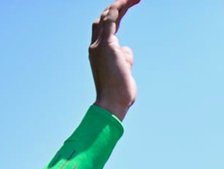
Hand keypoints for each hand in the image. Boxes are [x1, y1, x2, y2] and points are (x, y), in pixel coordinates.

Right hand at [90, 0, 139, 121]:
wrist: (112, 103)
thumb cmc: (119, 93)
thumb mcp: (125, 72)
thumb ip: (125, 59)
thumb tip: (127, 50)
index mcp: (99, 51)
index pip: (104, 27)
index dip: (114, 15)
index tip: (126, 8)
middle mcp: (96, 45)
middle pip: (104, 18)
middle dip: (117, 7)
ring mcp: (100, 45)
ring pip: (107, 16)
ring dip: (121, 4)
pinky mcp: (107, 46)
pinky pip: (111, 20)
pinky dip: (119, 8)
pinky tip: (128, 1)